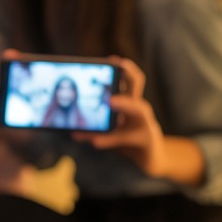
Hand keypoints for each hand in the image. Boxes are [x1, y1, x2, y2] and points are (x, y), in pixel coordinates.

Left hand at [75, 57, 165, 173]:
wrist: (151, 163)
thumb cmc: (129, 143)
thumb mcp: (110, 134)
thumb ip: (94, 131)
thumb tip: (71, 131)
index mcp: (131, 104)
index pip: (130, 81)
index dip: (124, 69)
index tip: (113, 58)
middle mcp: (139, 111)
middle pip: (138, 86)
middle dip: (129, 74)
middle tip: (119, 65)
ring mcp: (146, 125)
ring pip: (140, 110)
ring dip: (125, 104)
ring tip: (110, 101)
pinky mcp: (146, 142)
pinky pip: (128, 138)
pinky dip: (110, 139)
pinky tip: (96, 142)